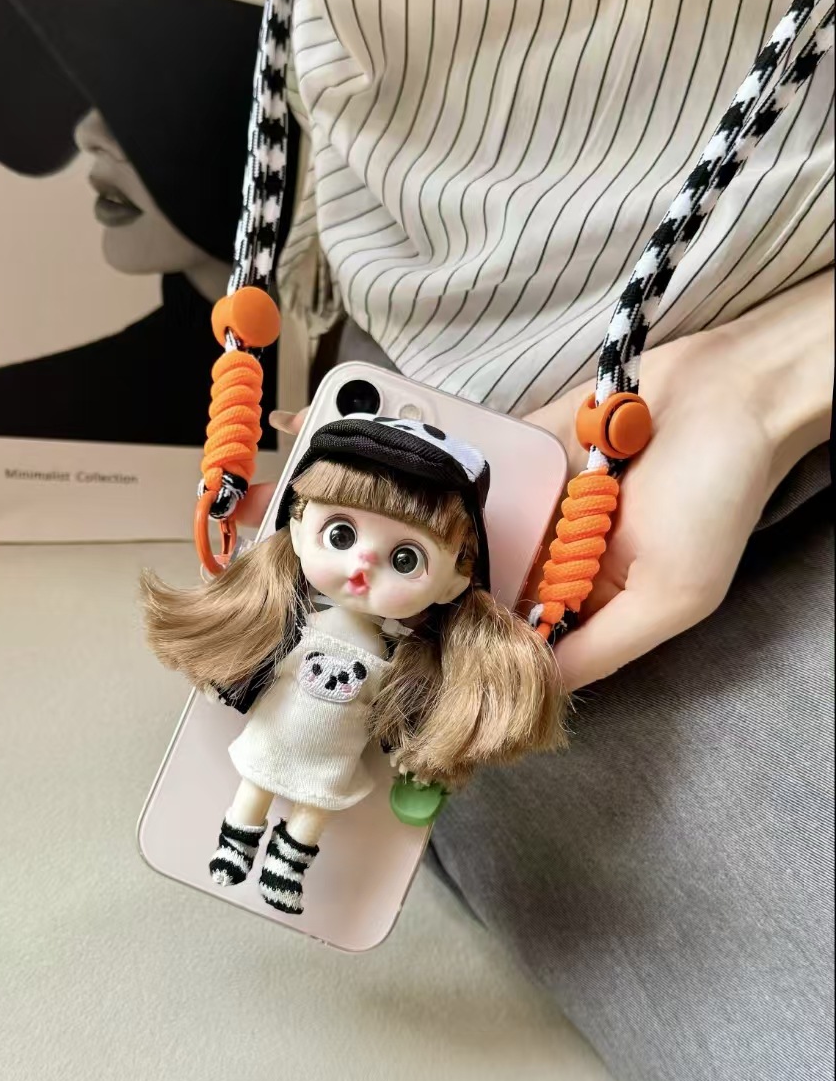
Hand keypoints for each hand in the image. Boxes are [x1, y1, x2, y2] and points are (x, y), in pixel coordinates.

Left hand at [239, 272, 831, 692]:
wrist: (732, 388)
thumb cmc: (716, 498)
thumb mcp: (671, 597)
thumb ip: (598, 647)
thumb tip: (534, 692)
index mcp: (588, 597)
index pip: (517, 633)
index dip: (468, 643)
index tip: (405, 655)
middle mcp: (555, 551)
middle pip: (481, 577)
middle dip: (427, 583)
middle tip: (353, 590)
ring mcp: (537, 495)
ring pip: (468, 519)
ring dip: (419, 523)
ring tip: (348, 531)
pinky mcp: (527, 443)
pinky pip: (477, 458)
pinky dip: (437, 459)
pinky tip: (381, 465)